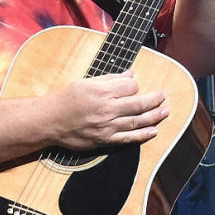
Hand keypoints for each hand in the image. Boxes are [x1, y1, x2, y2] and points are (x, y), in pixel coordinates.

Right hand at [50, 73, 168, 150]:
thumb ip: (109, 79)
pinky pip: (128, 138)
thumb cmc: (65, 99)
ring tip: (166, 111)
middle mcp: (107, 108)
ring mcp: (107, 126)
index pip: (130, 86)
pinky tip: (153, 130)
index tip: (133, 86)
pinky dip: (143, 135)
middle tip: (163, 96)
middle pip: (138, 103)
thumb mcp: (85, 82)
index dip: (134, 85)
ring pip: (137, 120)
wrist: (49, 121)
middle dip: (154, 99)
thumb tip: (130, 75)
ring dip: (154, 116)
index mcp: (102, 91)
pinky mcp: (105, 140)